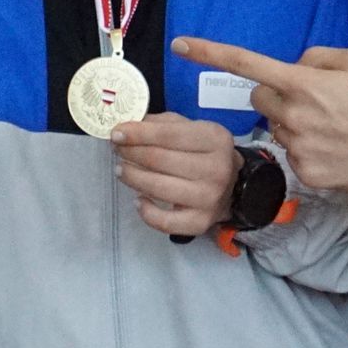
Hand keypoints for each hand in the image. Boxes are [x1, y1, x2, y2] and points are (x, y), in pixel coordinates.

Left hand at [109, 112, 237, 237]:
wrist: (232, 185)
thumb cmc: (204, 153)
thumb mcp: (190, 129)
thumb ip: (160, 125)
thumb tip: (126, 126)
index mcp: (215, 139)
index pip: (167, 134)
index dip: (137, 134)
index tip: (116, 133)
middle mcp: (216, 168)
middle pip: (159, 160)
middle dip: (131, 153)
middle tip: (117, 150)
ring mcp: (209, 197)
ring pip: (157, 188)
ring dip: (132, 177)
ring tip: (121, 170)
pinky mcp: (201, 221)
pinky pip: (165, 221)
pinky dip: (146, 212)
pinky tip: (138, 200)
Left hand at [171, 37, 347, 194]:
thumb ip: (317, 59)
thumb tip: (294, 68)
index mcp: (303, 82)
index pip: (246, 64)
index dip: (210, 53)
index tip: (180, 45)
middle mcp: (294, 113)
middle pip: (259, 101)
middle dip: (276, 98)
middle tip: (312, 103)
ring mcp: (298, 145)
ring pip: (278, 129)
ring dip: (295, 126)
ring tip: (333, 129)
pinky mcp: (306, 172)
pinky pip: (294, 156)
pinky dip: (309, 152)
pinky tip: (336, 150)